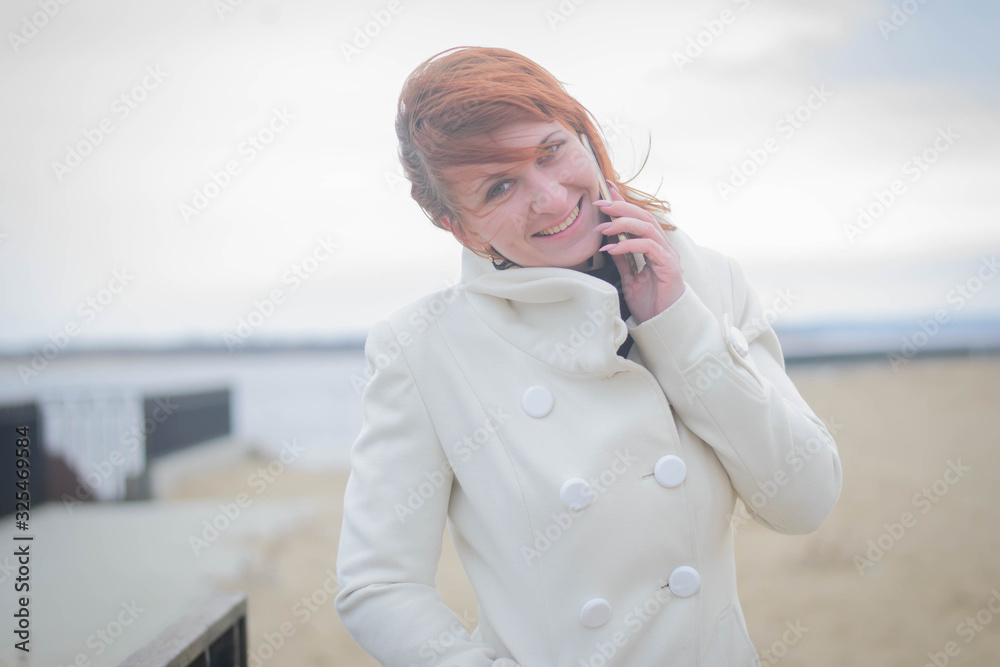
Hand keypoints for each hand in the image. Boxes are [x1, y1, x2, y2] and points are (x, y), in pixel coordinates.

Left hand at [594, 181, 683, 324]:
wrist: (663, 323)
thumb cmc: (650, 302)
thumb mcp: (630, 277)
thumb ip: (623, 258)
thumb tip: (609, 241)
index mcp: (654, 246)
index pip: (639, 217)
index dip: (623, 202)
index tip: (606, 189)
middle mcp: (663, 246)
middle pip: (644, 216)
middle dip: (621, 208)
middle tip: (600, 204)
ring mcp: (667, 255)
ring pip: (647, 228)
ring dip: (623, 224)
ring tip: (603, 228)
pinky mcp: (668, 266)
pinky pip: (648, 247)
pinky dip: (628, 245)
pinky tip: (612, 249)